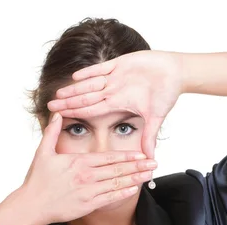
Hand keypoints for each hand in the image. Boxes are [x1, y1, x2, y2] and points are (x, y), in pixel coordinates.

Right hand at [22, 112, 156, 224]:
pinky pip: (110, 198)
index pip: (108, 157)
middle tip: (154, 163)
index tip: (141, 153)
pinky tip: (135, 189)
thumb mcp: (43, 152)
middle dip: (138, 166)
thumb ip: (52, 132)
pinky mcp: (88, 205)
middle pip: (118, 169)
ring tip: (150, 175)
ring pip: (117, 183)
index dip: (127, 155)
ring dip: (136, 179)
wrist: (32, 205)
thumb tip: (57, 114)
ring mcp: (89, 191)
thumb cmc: (37, 180)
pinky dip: (124, 193)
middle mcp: (87, 175)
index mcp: (79, 162)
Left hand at [46, 50, 183, 158]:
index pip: (93, 110)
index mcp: (119, 102)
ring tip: (58, 93)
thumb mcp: (156, 118)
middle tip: (50, 105)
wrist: (176, 72)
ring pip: (90, 83)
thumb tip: (149, 159)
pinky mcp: (121, 63)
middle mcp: (114, 90)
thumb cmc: (167, 93)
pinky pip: (102, 68)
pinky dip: (90, 72)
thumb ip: (149, 137)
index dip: (78, 113)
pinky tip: (76, 77)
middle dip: (69, 102)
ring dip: (75, 88)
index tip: (63, 118)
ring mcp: (116, 76)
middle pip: (86, 97)